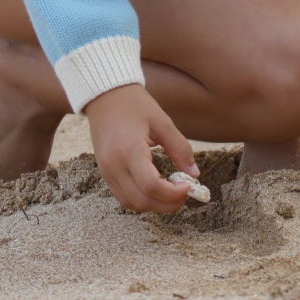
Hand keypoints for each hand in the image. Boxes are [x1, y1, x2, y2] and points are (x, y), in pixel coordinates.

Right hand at [83, 84, 200, 212]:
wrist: (104, 94)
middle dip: (167, 204)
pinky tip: (156, 188)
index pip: (151, 186)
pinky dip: (141, 198)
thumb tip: (195, 174)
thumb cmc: (134, 104)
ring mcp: (106, 171)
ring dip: (154, 204)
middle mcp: (114, 166)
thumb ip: (180, 148)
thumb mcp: (162, 121)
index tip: (189, 186)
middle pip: (141, 201)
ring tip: (172, 191)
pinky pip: (123, 196)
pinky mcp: (104, 173)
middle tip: (184, 192)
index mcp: (129, 150)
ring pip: (131, 203)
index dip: (173, 193)